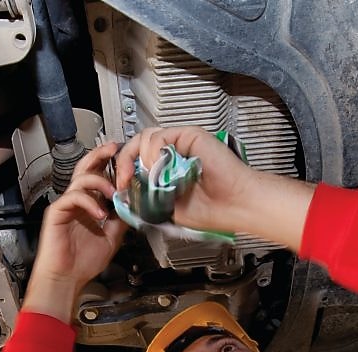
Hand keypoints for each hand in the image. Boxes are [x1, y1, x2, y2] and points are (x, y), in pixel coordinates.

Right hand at [23, 142, 126, 320]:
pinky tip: (100, 214)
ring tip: (113, 193)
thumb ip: (121, 220)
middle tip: (114, 148)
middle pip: (86, 168)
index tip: (125, 158)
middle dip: (100, 155)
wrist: (66, 279)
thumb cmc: (83, 262)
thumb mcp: (112, 238)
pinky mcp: (57, 212)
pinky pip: (73, 197)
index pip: (99, 177)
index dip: (110, 166)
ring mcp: (66, 205)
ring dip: (100, 181)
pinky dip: (89, 202)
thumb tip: (136, 206)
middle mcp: (77, 201)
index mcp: (89, 205)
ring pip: (81, 179)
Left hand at [115, 126, 313, 250]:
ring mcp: (182, 142)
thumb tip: (126, 192)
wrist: (234, 206)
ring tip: (148, 177)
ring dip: (140, 159)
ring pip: (145, 138)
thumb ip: (148, 195)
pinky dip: (154, 152)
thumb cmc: (211, 210)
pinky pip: (160, 136)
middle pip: (138, 144)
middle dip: (124, 162)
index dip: (126, 169)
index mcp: (168, 168)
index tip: (122, 187)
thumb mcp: (167, 207)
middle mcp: (174, 152)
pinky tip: (160, 168)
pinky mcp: (190, 135)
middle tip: (124, 180)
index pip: (138, 159)